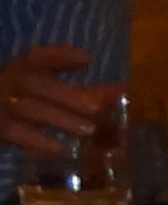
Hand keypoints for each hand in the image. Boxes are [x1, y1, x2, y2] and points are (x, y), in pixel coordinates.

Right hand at [0, 45, 108, 161]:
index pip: (38, 56)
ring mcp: (1, 104)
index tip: (87, 60)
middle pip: (38, 85)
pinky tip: (62, 148)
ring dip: (61, 119)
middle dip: (68, 95)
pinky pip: (16, 132)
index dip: (60, 56)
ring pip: (31, 109)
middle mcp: (11, 82)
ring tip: (88, 130)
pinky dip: (39, 141)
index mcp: (23, 69)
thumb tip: (120, 91)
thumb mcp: (50, 91)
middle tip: (96, 107)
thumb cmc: (26, 102)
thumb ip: (84, 91)